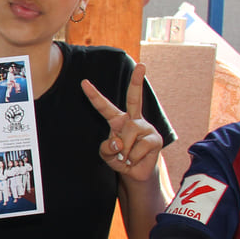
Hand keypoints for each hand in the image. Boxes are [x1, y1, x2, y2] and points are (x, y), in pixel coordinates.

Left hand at [81, 63, 162, 182]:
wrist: (136, 173)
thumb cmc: (120, 159)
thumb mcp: (107, 155)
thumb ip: (107, 149)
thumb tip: (119, 143)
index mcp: (117, 120)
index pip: (104, 106)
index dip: (94, 95)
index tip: (84, 82)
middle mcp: (132, 119)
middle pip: (135, 98)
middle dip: (137, 81)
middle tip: (142, 65)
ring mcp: (145, 127)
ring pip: (129, 133)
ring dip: (124, 150)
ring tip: (127, 157)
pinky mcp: (155, 138)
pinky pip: (139, 147)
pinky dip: (133, 158)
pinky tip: (136, 159)